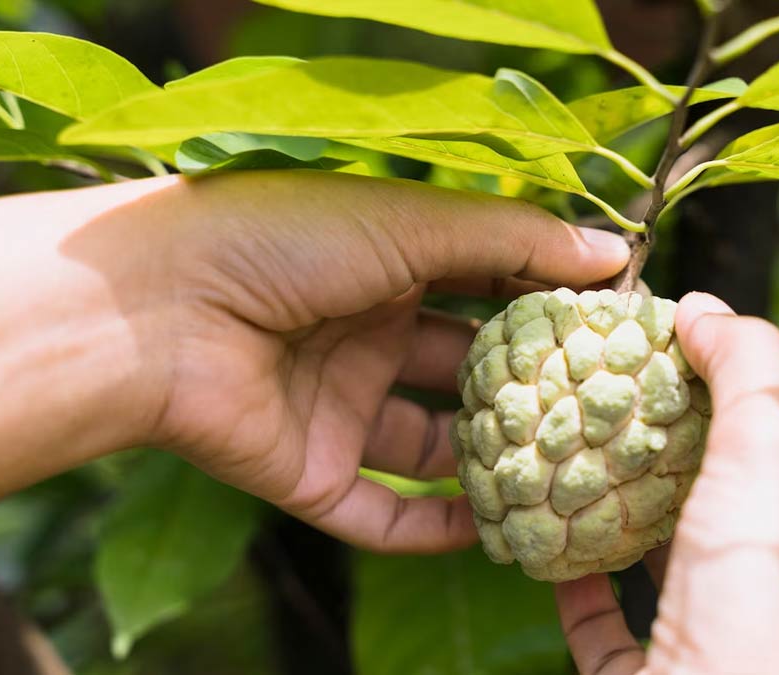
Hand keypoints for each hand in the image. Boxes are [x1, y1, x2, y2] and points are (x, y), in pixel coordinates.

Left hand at [0, 170, 626, 544]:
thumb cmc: (285, 240)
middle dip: (532, 391)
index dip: (548, 305)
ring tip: (570, 479)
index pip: (487, 290)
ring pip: (434, 451)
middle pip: (468, 375)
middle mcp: (366, 338)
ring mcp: (337, 409)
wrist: (159, 309)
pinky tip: (498, 531)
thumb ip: (514, 241)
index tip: (620, 326)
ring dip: (494, 465)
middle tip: (608, 411)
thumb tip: (614, 253)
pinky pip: (384, 515)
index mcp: (387, 267)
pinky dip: (436, 529)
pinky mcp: (309, 474)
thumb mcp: (415, 222)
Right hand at [553, 294, 778, 673]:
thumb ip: (750, 366)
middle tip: (620, 376)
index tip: (684, 331)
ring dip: (624, 492)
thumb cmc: (762, 603)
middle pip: (738, 476)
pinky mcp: (660, 673)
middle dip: (676, 425)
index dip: (754, 366)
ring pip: (672, 542)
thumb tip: (706, 309)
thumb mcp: (774, 457)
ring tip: (578, 436)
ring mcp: (732, 633)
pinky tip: (553, 528)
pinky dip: (583, 568)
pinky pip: (617, 611)